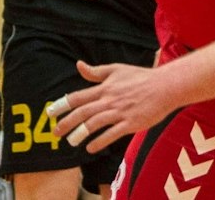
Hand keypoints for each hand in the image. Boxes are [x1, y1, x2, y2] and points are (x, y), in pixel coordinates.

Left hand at [48, 62, 180, 151]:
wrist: (164, 87)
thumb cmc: (140, 77)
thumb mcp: (116, 69)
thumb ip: (96, 72)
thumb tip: (78, 65)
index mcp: (104, 88)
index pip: (78, 97)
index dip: (62, 105)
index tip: (50, 112)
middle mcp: (109, 100)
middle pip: (82, 112)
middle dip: (66, 123)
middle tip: (55, 132)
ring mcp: (120, 113)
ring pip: (94, 124)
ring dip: (80, 133)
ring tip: (70, 142)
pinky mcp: (131, 124)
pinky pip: (112, 134)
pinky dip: (100, 141)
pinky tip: (90, 148)